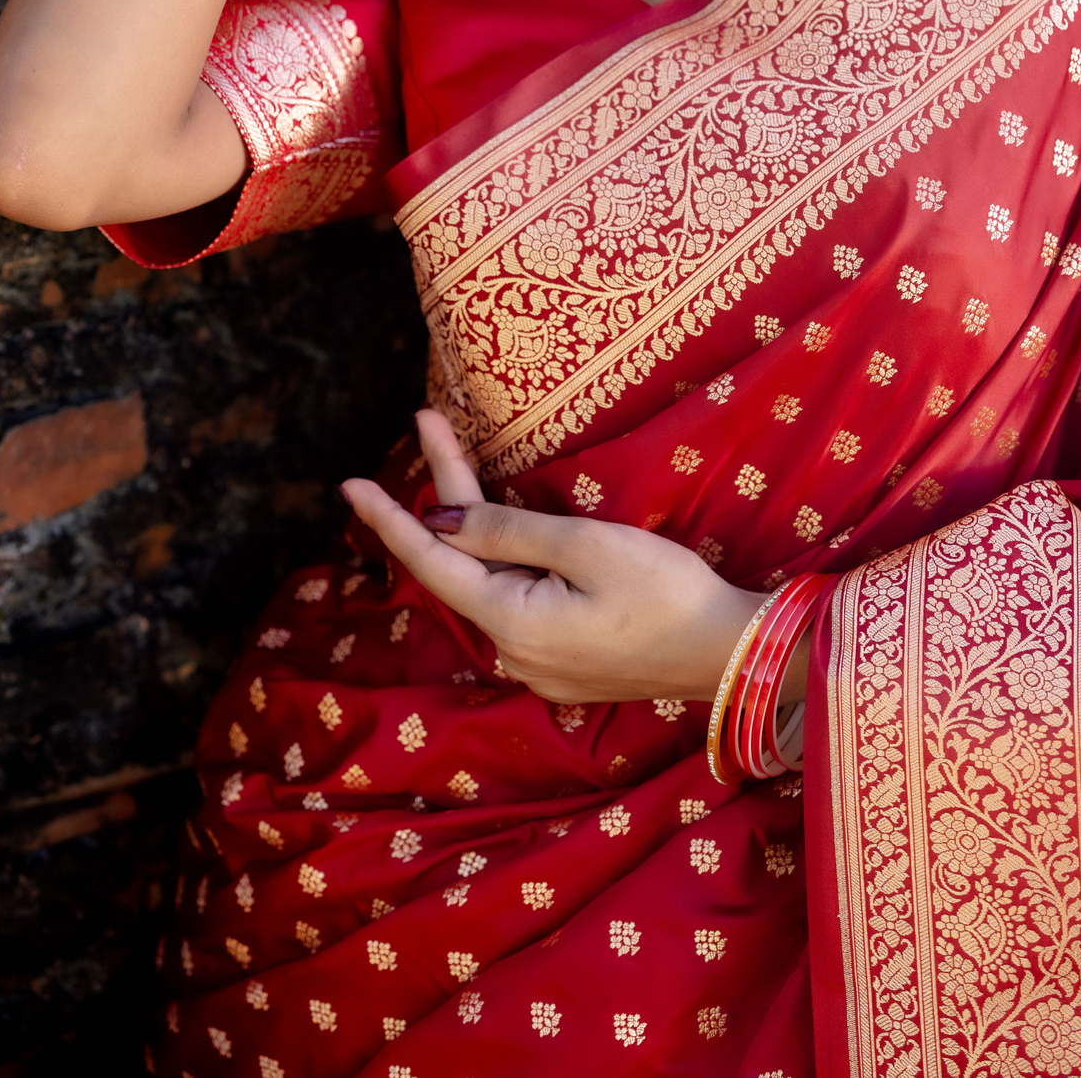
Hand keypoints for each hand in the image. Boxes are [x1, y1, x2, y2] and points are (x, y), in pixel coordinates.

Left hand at [343, 409, 765, 704]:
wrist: (731, 653)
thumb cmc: (666, 592)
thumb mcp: (586, 547)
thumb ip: (508, 533)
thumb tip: (440, 524)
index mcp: (511, 621)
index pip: (431, 561)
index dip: (389, 519)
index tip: (349, 482)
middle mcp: (512, 650)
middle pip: (463, 560)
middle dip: (446, 491)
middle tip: (427, 421)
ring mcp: (539, 659)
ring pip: (491, 577)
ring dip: (476, 520)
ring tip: (462, 456)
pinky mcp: (565, 658)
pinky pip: (518, 597)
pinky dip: (504, 553)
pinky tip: (504, 526)